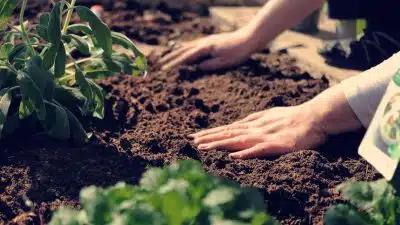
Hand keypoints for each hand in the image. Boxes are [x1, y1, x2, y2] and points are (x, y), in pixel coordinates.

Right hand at [159, 31, 255, 70]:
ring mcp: (206, 41)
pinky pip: (193, 44)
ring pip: (187, 46)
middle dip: (171, 58)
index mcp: (206, 48)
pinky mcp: (210, 41)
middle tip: (161, 65)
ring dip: (176, 52)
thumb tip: (197, 68)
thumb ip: (211, 65)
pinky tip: (182, 49)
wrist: (248, 38)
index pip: (187, 57)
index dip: (175, 64)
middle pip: (183, 51)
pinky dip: (185, 48)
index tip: (166, 70)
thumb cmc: (238, 52)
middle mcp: (203, 43)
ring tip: (166, 57)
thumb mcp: (225, 62)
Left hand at [189, 105, 327, 158]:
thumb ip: (253, 120)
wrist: (315, 117)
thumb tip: (237, 124)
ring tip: (204, 147)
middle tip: (191, 141)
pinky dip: (246, 153)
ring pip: (238, 140)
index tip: (195, 136)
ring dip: (220, 144)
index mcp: (253, 124)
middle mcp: (255, 129)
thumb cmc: (293, 117)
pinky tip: (234, 156)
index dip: (211, 133)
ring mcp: (265, 137)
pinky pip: (259, 150)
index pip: (228, 129)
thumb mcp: (269, 115)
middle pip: (228, 134)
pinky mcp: (277, 145)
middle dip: (209, 138)